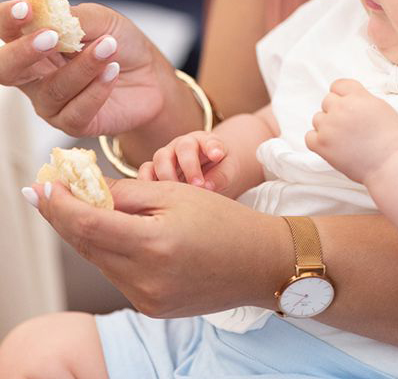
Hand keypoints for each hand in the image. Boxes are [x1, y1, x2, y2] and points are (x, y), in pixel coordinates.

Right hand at [0, 0, 167, 137]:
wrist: (150, 75)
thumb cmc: (119, 43)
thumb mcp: (102, 20)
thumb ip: (74, 18)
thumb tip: (49, 16)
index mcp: (34, 42)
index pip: (7, 31)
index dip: (7, 20)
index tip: (25, 8)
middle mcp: (34, 74)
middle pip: (7, 70)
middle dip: (23, 52)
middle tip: (52, 37)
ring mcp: (50, 102)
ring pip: (53, 89)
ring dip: (83, 66)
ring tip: (109, 47)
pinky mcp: (72, 123)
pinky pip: (76, 111)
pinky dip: (97, 89)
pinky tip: (112, 72)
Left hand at [30, 177, 283, 316]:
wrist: (259, 264)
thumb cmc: (224, 221)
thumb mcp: (176, 194)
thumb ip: (128, 193)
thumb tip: (89, 189)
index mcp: (153, 245)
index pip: (88, 225)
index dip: (60, 205)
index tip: (42, 185)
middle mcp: (144, 280)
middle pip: (87, 245)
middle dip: (64, 216)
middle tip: (48, 191)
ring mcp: (146, 299)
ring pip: (100, 260)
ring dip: (85, 233)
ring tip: (76, 205)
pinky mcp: (151, 308)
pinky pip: (118, 274)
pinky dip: (108, 250)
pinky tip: (109, 230)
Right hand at [138, 131, 231, 191]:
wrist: (210, 175)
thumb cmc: (222, 171)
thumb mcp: (229, 172)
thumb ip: (221, 176)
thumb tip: (207, 186)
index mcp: (205, 140)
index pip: (208, 140)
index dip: (211, 146)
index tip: (218, 155)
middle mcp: (184, 145)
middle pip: (182, 147)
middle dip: (189, 166)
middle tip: (198, 185)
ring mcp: (168, 155)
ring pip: (161, 158)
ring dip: (168, 176)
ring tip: (177, 195)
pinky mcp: (155, 169)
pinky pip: (145, 171)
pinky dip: (146, 183)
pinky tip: (154, 198)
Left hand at [305, 79, 397, 183]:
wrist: (390, 163)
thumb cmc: (390, 136)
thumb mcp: (380, 106)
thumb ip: (361, 97)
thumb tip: (348, 97)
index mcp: (356, 96)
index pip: (338, 85)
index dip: (342, 96)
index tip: (348, 106)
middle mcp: (340, 108)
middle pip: (327, 101)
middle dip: (336, 111)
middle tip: (349, 125)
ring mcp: (329, 126)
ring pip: (317, 118)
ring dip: (327, 126)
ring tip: (343, 137)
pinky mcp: (322, 145)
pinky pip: (309, 136)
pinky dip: (317, 141)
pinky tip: (331, 145)